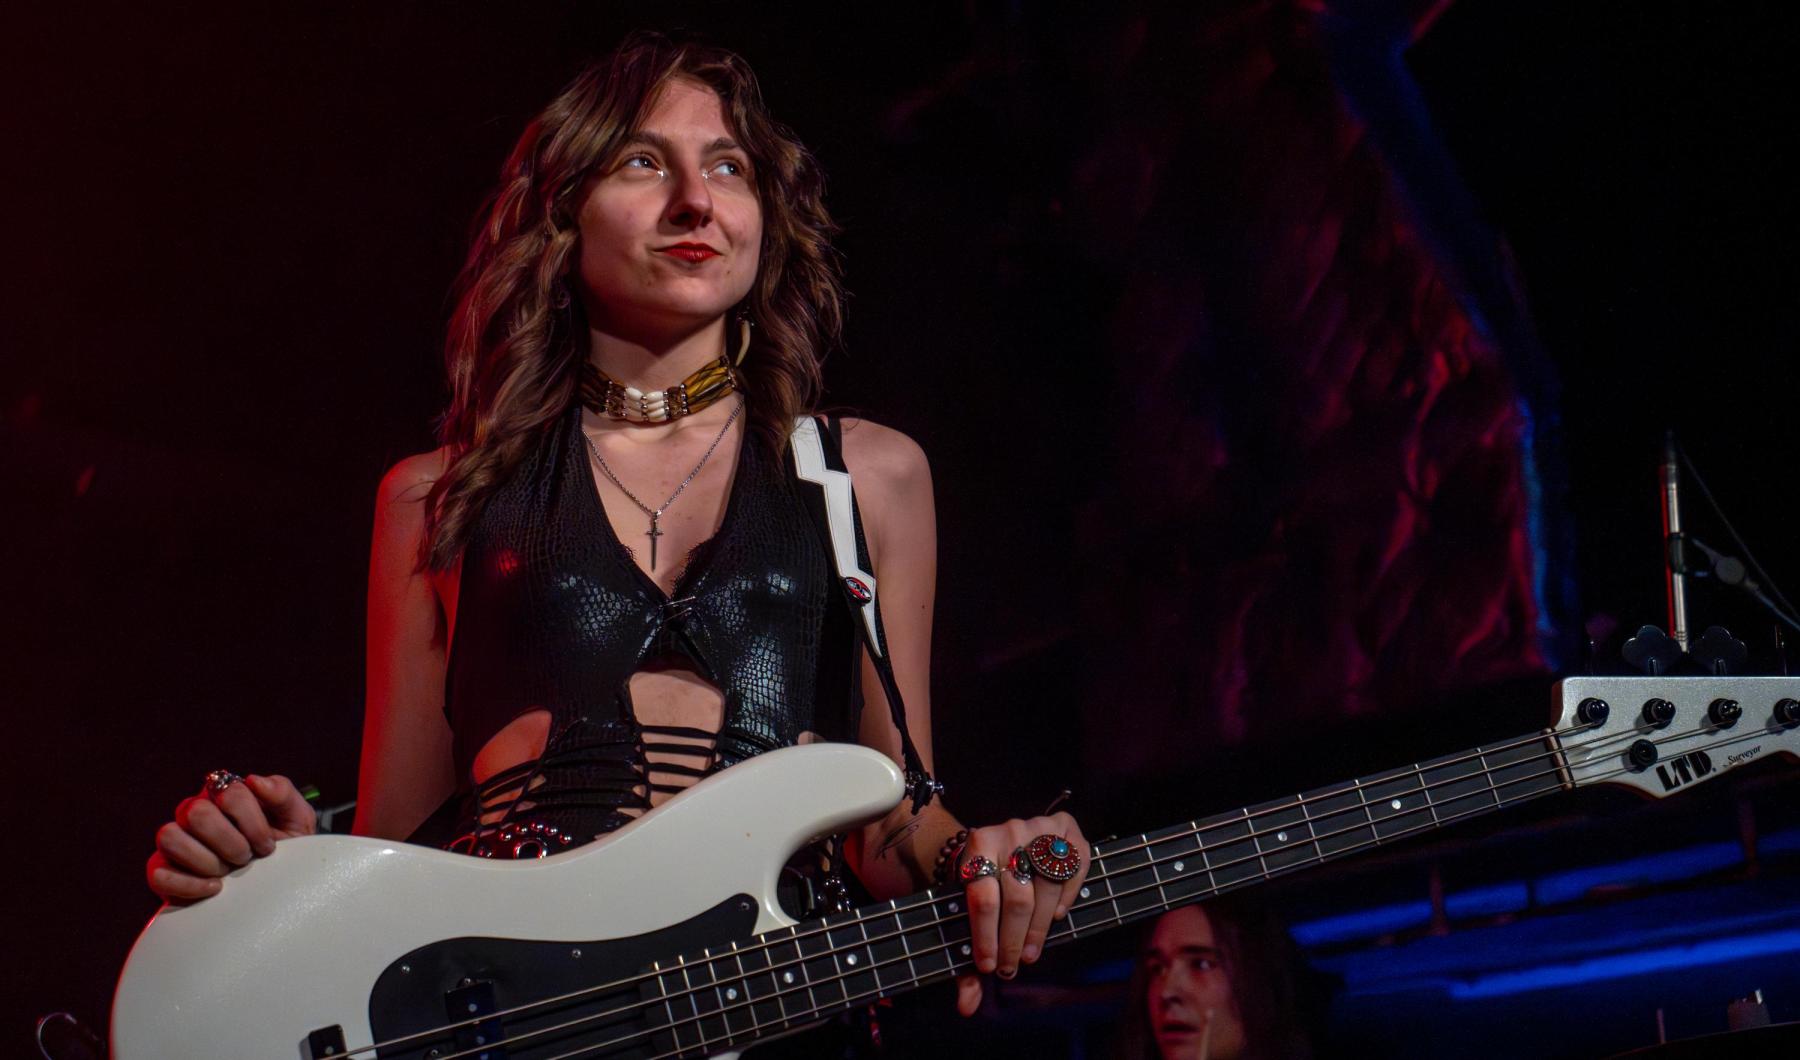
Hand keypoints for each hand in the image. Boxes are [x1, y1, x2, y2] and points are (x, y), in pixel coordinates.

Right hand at [145, 773, 316, 900]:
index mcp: (226, 794)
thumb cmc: (285, 850)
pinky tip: (214, 889)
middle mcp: (195, 812)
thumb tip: (254, 780)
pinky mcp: (162, 872)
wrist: (273, 891)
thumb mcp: (296, 821)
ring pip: (169, 836)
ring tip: (228, 874)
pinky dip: (188, 884)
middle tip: (246, 857)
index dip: (252, 821)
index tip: (268, 845)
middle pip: (196, 812)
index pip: (229, 792)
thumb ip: (283, 794)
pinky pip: (157, 873)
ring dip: (206, 860)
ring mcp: (175, 842)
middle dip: (228, 841)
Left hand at [952, 811, 1089, 1016]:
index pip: (983, 900)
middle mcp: (1008, 830)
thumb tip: (967, 1007)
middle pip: (1017, 898)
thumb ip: (966, 959)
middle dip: (1014, 939)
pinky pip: (1075, 866)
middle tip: (1013, 966)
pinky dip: (1068, 894)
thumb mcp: (965, 909)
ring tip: (1031, 953)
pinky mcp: (1067, 828)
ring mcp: (1039, 827)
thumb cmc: (980, 882)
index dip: (986, 938)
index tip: (990, 967)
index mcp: (977, 844)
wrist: (995, 839)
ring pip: (1047, 887)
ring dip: (1040, 928)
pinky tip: (1057, 917)